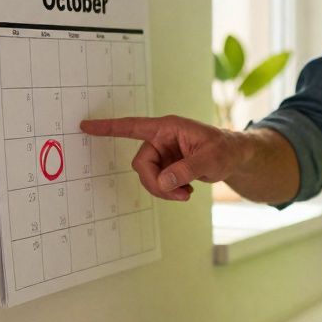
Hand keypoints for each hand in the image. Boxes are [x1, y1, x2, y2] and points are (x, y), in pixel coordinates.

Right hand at [80, 115, 248, 201]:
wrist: (235, 157)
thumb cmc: (226, 149)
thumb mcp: (211, 159)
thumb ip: (186, 169)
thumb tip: (164, 181)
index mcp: (168, 128)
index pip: (132, 127)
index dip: (108, 128)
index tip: (85, 126)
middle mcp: (162, 139)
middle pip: (142, 164)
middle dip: (156, 183)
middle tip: (179, 195)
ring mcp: (163, 154)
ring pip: (149, 176)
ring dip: (164, 190)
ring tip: (187, 195)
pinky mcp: (167, 166)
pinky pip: (157, 182)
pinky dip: (169, 191)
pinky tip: (186, 190)